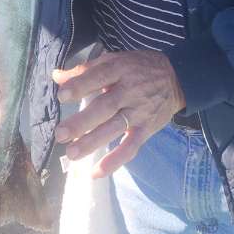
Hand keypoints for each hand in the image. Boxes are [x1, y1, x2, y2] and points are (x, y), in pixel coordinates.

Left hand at [53, 50, 185, 177]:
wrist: (177, 78)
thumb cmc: (139, 68)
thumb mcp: (115, 60)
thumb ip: (85, 69)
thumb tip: (57, 76)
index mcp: (120, 69)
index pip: (99, 77)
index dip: (81, 86)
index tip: (62, 96)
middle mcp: (130, 91)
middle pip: (105, 107)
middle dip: (82, 121)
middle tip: (61, 133)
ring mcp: (139, 112)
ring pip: (115, 128)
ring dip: (93, 142)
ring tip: (72, 154)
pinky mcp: (146, 129)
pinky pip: (131, 147)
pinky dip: (115, 161)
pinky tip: (96, 173)